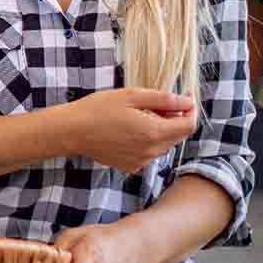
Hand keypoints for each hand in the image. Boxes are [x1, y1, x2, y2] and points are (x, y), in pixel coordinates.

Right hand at [64, 88, 195, 173]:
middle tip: (157, 103)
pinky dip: (147, 141)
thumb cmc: (98, 109)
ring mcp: (141, 161)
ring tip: (140, 115)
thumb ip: (163, 99)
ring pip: (163, 145)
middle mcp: (152, 151)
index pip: (189, 125)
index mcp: (154, 132)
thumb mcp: (131, 96)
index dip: (190, 110)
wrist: (72, 131)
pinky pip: (148, 153)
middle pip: (178, 136)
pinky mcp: (130, 166)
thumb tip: (187, 102)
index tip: (185, 98)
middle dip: (175, 119)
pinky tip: (129, 130)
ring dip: (160, 130)